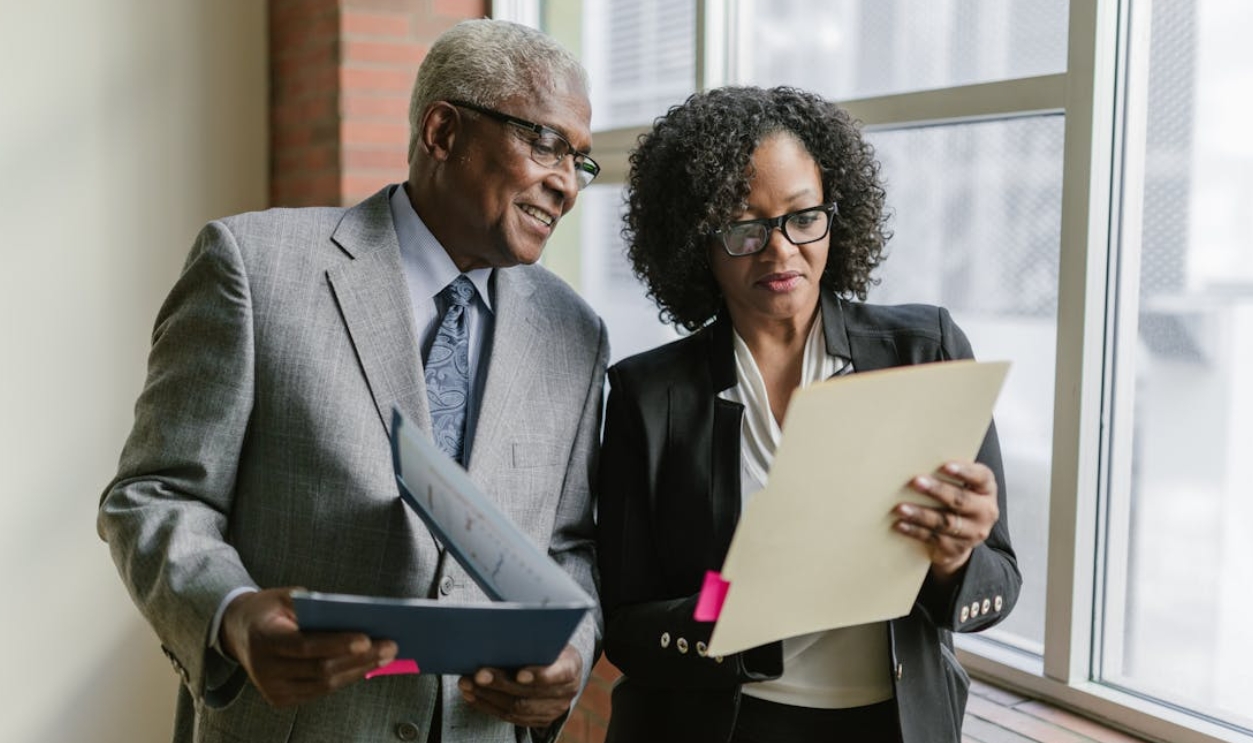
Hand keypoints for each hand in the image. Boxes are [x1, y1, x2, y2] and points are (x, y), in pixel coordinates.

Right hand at [220, 587, 396, 706]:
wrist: (238, 632)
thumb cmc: (269, 609)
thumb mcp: (285, 596)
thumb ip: (314, 606)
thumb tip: (356, 617)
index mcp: (264, 639)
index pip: (305, 646)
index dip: (337, 644)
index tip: (367, 638)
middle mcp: (265, 669)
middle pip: (320, 669)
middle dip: (359, 659)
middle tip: (390, 647)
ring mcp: (272, 688)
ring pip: (324, 684)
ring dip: (359, 671)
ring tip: (386, 657)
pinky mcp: (280, 699)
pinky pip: (319, 690)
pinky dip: (345, 678)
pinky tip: (366, 666)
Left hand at [457, 644, 582, 727]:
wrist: (560, 667)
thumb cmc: (548, 646)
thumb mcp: (547, 637)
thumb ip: (531, 638)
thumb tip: (498, 631)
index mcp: (571, 666)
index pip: (561, 673)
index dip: (541, 675)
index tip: (519, 674)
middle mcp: (566, 692)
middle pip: (530, 694)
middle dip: (501, 685)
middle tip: (479, 675)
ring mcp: (553, 710)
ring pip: (517, 709)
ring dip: (488, 696)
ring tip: (468, 684)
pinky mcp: (539, 720)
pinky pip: (511, 718)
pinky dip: (488, 705)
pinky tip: (473, 695)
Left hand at [892, 461, 998, 580]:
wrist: (961, 539)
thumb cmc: (956, 501)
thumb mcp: (960, 485)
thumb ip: (948, 473)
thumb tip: (917, 456)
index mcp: (987, 490)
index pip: (980, 477)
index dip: (964, 472)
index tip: (945, 466)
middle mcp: (985, 511)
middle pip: (960, 500)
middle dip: (937, 491)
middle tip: (915, 481)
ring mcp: (973, 533)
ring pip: (945, 522)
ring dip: (920, 514)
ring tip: (901, 508)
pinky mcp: (957, 548)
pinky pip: (934, 538)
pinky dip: (915, 531)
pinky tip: (900, 524)